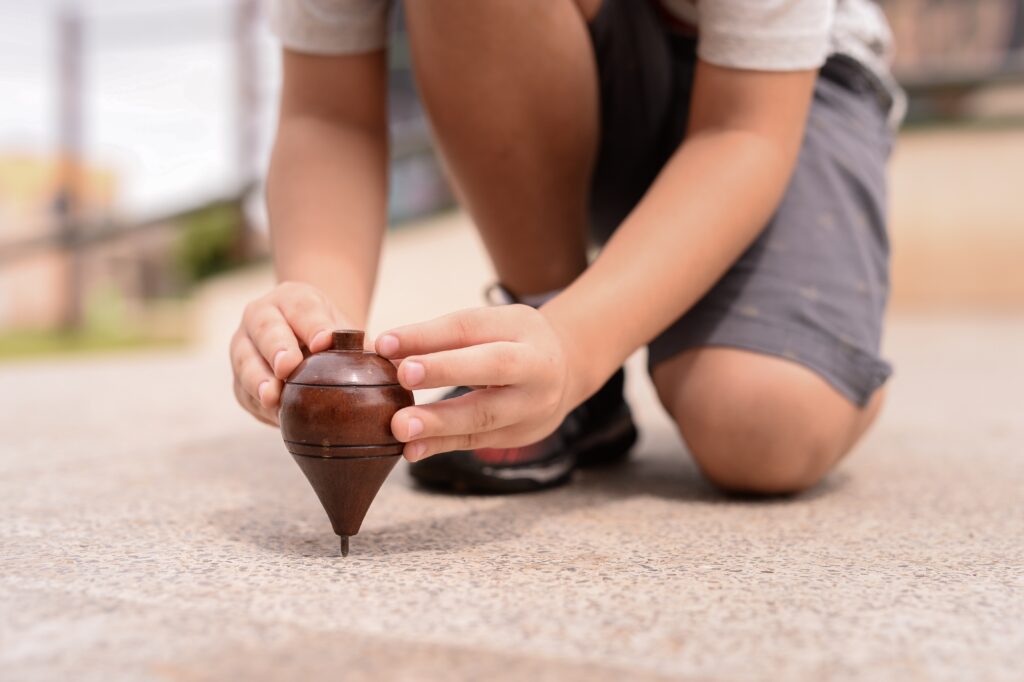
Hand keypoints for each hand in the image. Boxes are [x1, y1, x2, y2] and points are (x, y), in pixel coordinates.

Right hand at [230, 282, 353, 425]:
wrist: (301, 341)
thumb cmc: (330, 337)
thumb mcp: (346, 330)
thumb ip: (363, 345)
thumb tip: (397, 367)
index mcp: (292, 299)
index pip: (303, 308)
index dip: (313, 325)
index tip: (325, 342)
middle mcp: (261, 316)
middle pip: (265, 329)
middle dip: (276, 348)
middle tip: (288, 367)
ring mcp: (244, 346)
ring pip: (245, 360)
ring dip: (257, 380)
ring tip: (271, 398)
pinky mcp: (238, 379)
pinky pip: (243, 392)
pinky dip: (257, 404)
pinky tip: (273, 416)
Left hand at [375, 304, 583, 460]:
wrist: (566, 372)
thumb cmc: (510, 343)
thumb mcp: (489, 327)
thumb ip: (442, 340)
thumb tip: (384, 351)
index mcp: (521, 326)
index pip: (470, 326)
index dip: (427, 335)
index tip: (384, 343)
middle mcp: (535, 364)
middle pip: (493, 365)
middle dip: (446, 369)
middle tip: (403, 374)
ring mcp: (533, 404)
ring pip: (486, 413)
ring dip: (439, 421)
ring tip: (400, 426)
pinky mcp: (521, 434)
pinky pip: (478, 441)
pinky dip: (442, 446)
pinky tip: (412, 449)